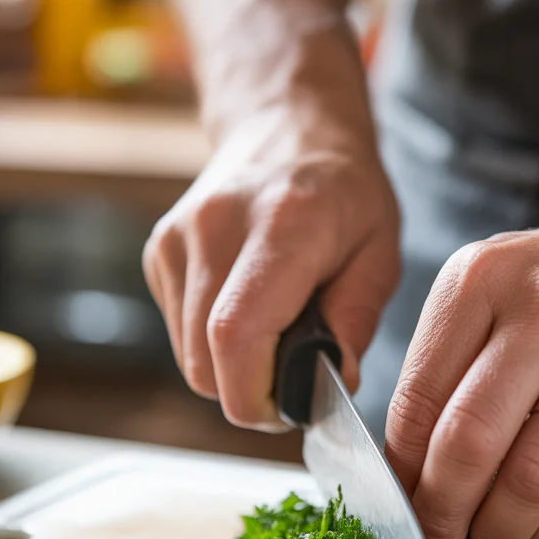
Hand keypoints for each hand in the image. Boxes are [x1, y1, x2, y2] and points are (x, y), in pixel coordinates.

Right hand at [143, 105, 399, 428]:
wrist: (287, 126)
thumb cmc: (344, 193)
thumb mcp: (380, 252)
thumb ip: (357, 319)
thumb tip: (334, 383)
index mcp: (282, 225)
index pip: (237, 334)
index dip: (254, 395)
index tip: (289, 411)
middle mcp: (216, 227)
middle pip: (204, 359)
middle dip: (247, 394)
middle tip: (292, 387)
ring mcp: (177, 237)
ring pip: (187, 353)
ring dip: (230, 370)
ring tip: (276, 340)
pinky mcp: (159, 251)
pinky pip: (179, 330)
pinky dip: (212, 343)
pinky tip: (249, 311)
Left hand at [385, 202, 538, 538]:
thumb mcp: (487, 296)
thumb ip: (442, 372)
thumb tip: (407, 476)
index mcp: (483, 279)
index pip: (418, 398)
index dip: (404, 471)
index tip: (403, 505)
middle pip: (471, 440)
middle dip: (444, 510)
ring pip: (534, 479)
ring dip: (500, 531)